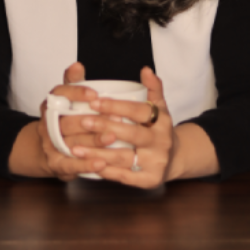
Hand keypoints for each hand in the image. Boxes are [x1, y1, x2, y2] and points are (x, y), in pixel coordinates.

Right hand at [36, 62, 107, 180]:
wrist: (46, 150)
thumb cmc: (64, 119)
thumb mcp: (67, 99)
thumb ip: (73, 83)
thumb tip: (77, 65)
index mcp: (51, 103)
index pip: (60, 93)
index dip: (77, 93)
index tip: (94, 94)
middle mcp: (47, 123)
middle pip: (68, 121)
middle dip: (92, 120)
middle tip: (116, 119)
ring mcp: (50, 144)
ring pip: (72, 142)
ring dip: (93, 141)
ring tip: (113, 139)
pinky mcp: (56, 163)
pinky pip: (71, 165)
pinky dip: (86, 164)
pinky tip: (102, 163)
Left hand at [70, 66, 176, 188]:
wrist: (174, 157)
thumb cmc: (158, 128)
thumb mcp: (159, 106)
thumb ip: (152, 87)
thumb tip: (145, 69)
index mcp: (163, 120)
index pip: (138, 111)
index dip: (116, 106)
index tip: (94, 102)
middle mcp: (162, 141)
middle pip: (130, 134)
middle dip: (104, 127)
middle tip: (82, 121)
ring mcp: (157, 162)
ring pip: (123, 157)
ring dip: (98, 153)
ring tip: (75, 147)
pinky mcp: (151, 180)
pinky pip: (124, 176)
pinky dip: (106, 171)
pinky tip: (88, 164)